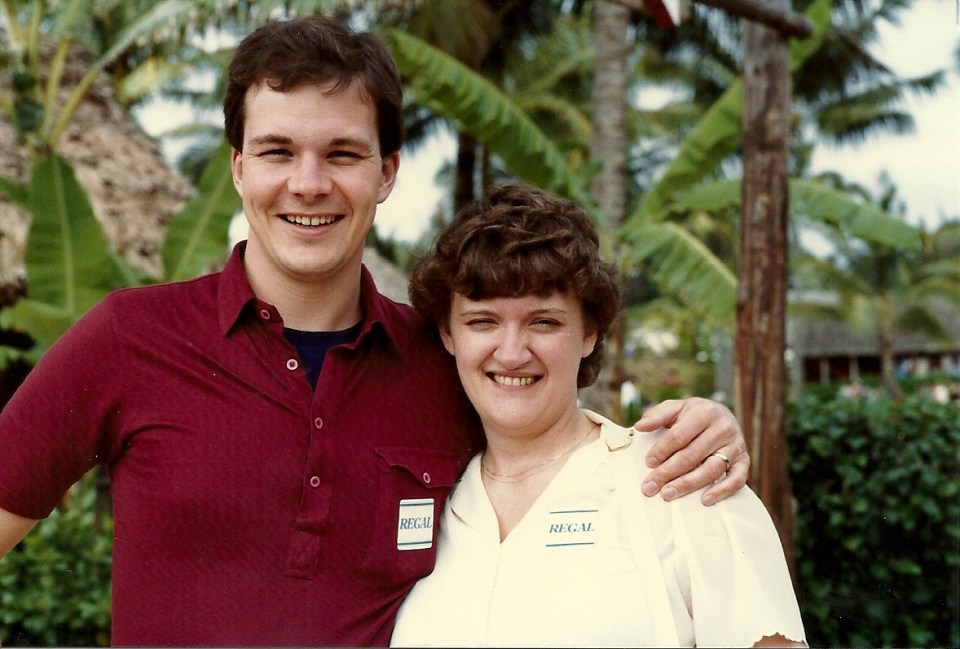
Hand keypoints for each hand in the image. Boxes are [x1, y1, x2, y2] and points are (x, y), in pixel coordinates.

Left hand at [633, 397, 748, 505]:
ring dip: (688, 484)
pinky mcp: (744, 461)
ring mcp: (736, 445)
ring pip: (711, 468)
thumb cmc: (692, 415)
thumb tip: (640, 426)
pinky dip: (722, 491)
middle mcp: (723, 427)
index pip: (679, 435)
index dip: (662, 450)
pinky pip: (737, 479)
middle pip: (692, 455)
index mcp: (704, 412)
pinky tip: (704, 500)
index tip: (648, 463)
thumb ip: (657, 415)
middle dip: (668, 472)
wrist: (721, 416)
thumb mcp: (675, 408)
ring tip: (668, 494)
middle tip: (650, 487)